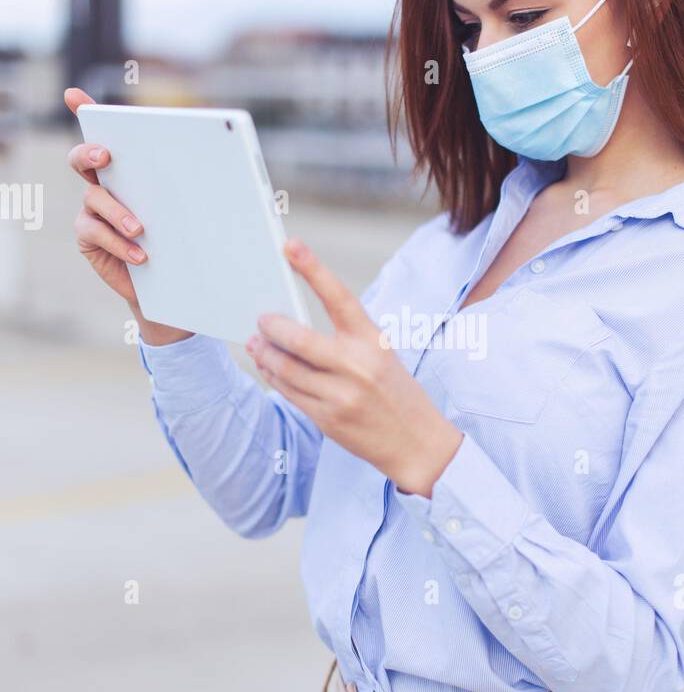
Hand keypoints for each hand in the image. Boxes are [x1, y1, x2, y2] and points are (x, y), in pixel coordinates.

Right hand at [64, 87, 191, 344]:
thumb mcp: (195, 208)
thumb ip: (197, 184)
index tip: (74, 95)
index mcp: (129, 167)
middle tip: (106, 156)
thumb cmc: (186, 239)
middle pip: (82, 158)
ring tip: (141, 229)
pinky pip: (95, 232)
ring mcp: (92, 209)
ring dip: (119, 212)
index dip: (85, 109)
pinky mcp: (88, 237)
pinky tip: (140, 255)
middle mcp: (104, 182)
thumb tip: (232, 158)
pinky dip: (119, 243)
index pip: (105, 132)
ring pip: (94, 197)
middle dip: (90, 153)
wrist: (175, 283)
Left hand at [247, 239, 463, 496]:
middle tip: (261, 319)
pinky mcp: (328, 419)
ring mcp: (341, 394)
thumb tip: (296, 328)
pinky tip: (268, 367)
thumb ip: (347, 341)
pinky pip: (289, 393)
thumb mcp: (382, 356)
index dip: (312, 269)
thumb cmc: (397, 393)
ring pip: (287, 368)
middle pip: (299, 339)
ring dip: (266, 354)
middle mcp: (357, 366)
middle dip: (272, 327)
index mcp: (374, 341)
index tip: (290, 246)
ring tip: (256, 343)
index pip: (339, 297)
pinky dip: (273, 376)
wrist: (418, 445)